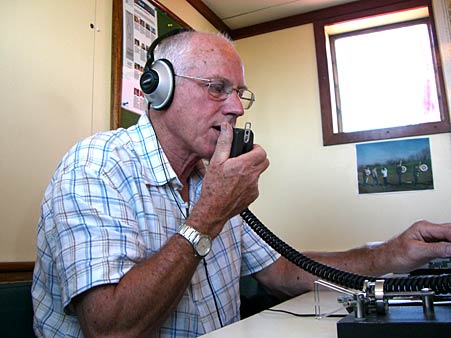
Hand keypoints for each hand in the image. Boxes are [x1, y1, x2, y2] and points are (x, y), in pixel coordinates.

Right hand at [188, 122, 269, 237]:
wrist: (212, 210)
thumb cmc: (213, 188)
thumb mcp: (216, 161)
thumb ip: (225, 142)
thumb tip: (228, 128)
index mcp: (244, 166)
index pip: (261, 151)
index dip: (256, 148)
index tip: (249, 149)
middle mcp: (252, 177)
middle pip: (264, 162)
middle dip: (256, 158)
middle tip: (245, 158)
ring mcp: (253, 188)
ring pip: (258, 174)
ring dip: (251, 171)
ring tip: (236, 173)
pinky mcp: (252, 196)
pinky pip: (254, 185)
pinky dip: (248, 183)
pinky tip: (236, 185)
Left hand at [384, 220, 450, 272]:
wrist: (385, 260)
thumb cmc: (395, 254)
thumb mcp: (418, 252)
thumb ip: (437, 249)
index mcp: (424, 227)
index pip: (448, 231)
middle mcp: (428, 229)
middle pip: (450, 232)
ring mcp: (430, 236)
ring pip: (449, 237)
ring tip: (449, 255)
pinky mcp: (431, 245)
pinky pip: (447, 244)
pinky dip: (450, 249)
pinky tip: (449, 254)